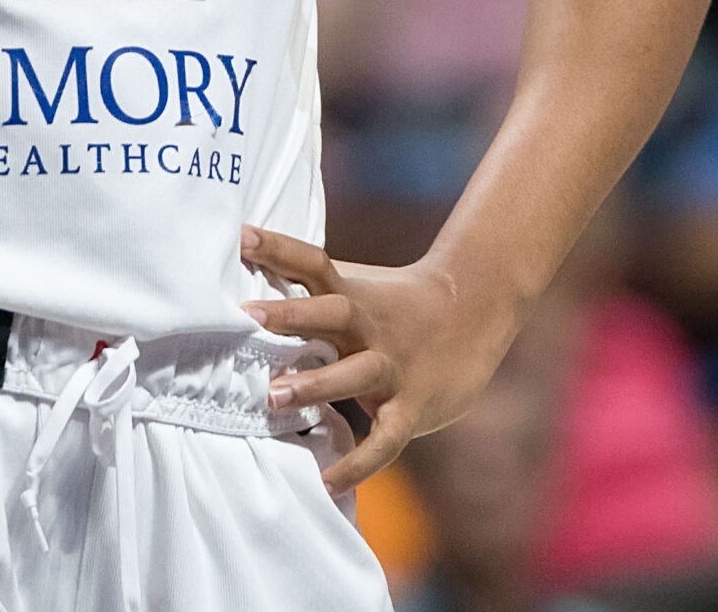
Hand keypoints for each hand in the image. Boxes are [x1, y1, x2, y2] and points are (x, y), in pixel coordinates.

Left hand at [240, 225, 518, 492]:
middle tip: (246, 315)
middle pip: (332, 311)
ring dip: (315, 384)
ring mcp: (393, 367)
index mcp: (354, 293)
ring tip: (273, 396)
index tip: (242, 234)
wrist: (475, 313)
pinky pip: (384, 440)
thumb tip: (246, 268)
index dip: (278, 247)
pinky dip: (358, 463)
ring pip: (355, 373)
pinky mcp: (411, 408)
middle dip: (291, 314)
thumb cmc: (396, 303)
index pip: (313, 261)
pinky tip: (328, 482)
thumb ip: (309, 285)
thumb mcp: (358, 286)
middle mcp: (370, 326)